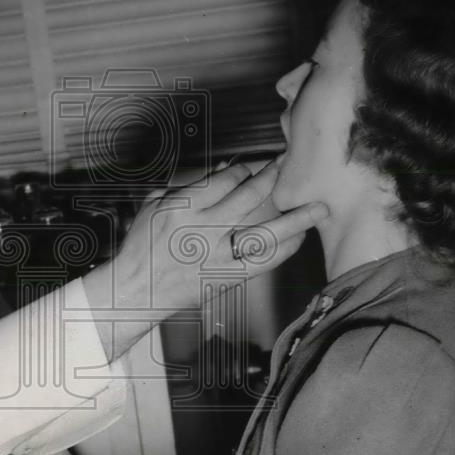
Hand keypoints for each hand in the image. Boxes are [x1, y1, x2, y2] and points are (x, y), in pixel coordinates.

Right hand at [118, 161, 326, 309]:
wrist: (136, 289)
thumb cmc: (142, 246)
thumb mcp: (155, 205)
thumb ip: (188, 186)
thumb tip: (222, 171)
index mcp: (182, 208)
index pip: (223, 181)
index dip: (244, 170)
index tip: (255, 165)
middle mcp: (202, 231)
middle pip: (248, 198)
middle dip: (272, 178)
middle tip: (290, 165)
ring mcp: (216, 257)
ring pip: (264, 234)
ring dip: (295, 219)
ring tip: (318, 207)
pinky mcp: (224, 279)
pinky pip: (262, 264)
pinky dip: (283, 251)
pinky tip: (299, 239)